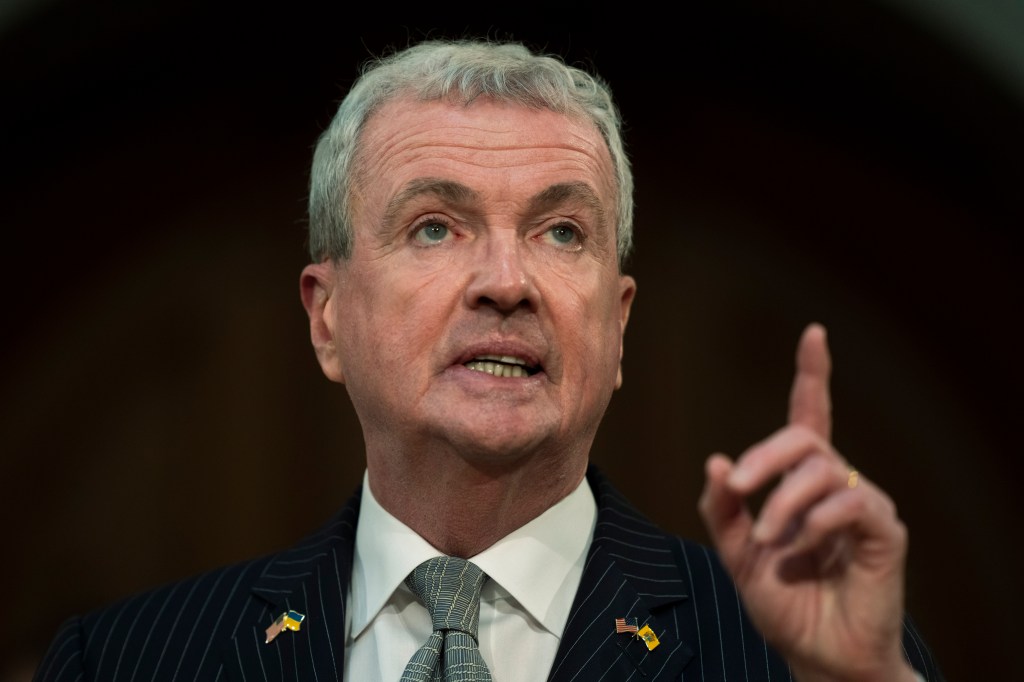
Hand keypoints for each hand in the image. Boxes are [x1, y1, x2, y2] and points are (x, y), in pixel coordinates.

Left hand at [698, 324, 916, 681]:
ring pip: (821, 468)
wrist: (818, 656)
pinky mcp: (884, 532)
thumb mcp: (737, 554)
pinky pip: (849, 503)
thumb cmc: (784, 603)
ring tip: (766, 538)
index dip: (812, 375)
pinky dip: (815, 522)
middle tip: (737, 485)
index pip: (809, 417)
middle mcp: (835, 484)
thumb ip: (721, 510)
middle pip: (804, 437)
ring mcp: (862, 505)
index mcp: (800, 484)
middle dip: (764, 455)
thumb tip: (714, 461)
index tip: (814, 334)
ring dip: (782, 500)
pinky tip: (801, 547)